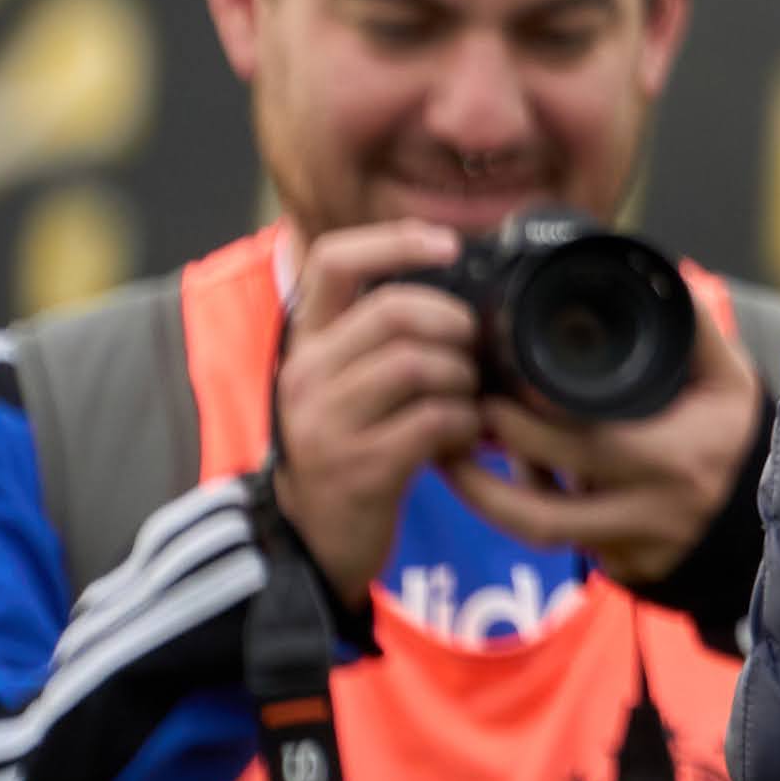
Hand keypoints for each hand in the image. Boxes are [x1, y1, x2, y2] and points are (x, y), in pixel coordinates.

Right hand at [271, 222, 490, 606]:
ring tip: (467, 398)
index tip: (449, 245)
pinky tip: (464, 435)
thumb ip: (383, 339)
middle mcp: (305, 375)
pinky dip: (465, 423)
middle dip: (454, 323)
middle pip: (395, 310)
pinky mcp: (359, 467)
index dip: (395, 241)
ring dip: (463, 377)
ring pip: (418, 363)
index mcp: (305, 343)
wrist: (313, 538)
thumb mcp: (348, 384)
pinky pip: (434, 420)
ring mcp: (326, 423)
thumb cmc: (348, 448)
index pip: (332, 261)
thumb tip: (467, 295)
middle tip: (474, 349)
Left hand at [443, 287, 764, 587]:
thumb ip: (695, 329)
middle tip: (464, 407)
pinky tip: (489, 475)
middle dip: (499, 451)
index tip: (496, 385)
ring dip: (485, 496)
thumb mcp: (729, 379)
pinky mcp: (613, 562)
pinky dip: (517, 506)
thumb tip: (656, 277)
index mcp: (676, 459)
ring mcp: (628, 544)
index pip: (592, 446)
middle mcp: (649, 511)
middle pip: (551, 494)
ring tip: (447, 455)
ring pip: (541, 529)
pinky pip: (555, 536)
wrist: (758, 512)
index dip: (535, 423)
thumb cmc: (734, 435)